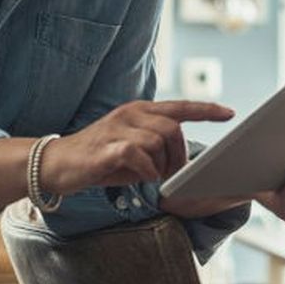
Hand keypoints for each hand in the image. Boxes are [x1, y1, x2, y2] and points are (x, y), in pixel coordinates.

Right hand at [41, 99, 234, 196]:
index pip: (180, 106)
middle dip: (180, 154)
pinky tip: (142, 178)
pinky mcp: (106, 147)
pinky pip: (138, 153)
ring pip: (158, 140)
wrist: (55, 164)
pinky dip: (146, 169)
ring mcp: (117, 128)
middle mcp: (131, 114)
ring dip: (162, 164)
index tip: (229, 113)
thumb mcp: (133, 151)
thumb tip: (182, 162)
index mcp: (140, 111)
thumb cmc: (98, 160)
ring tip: (153, 176)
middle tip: (171, 173)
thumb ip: (156, 149)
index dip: (206, 109)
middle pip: (173, 128)